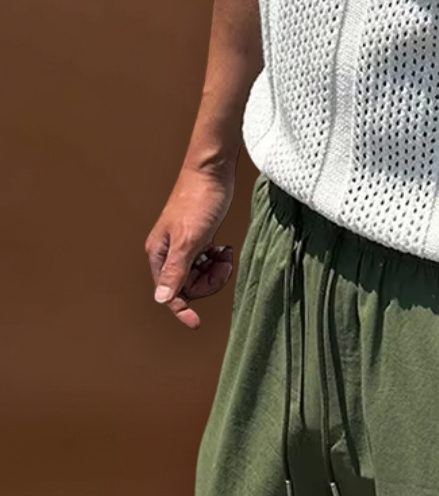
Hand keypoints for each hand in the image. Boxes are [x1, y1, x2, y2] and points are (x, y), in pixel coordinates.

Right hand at [144, 164, 234, 328]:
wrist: (213, 171)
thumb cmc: (199, 200)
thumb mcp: (189, 239)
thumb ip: (176, 271)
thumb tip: (162, 299)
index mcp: (159, 254)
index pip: (168, 293)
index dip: (182, 309)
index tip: (196, 324)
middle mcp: (168, 251)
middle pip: (186, 285)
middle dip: (206, 281)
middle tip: (220, 264)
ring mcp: (184, 244)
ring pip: (199, 273)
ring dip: (214, 269)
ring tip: (223, 253)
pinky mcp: (199, 237)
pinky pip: (207, 260)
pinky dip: (217, 258)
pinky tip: (223, 247)